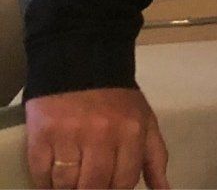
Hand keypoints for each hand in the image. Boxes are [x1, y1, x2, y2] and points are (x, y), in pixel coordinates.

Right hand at [27, 88, 168, 189]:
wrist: (82, 62)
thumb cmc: (117, 98)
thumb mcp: (144, 121)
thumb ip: (154, 158)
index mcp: (131, 132)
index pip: (123, 182)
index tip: (107, 187)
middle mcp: (102, 135)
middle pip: (94, 186)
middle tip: (89, 182)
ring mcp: (70, 135)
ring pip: (65, 184)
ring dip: (66, 188)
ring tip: (71, 178)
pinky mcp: (42, 135)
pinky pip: (41, 175)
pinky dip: (45, 182)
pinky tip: (52, 175)